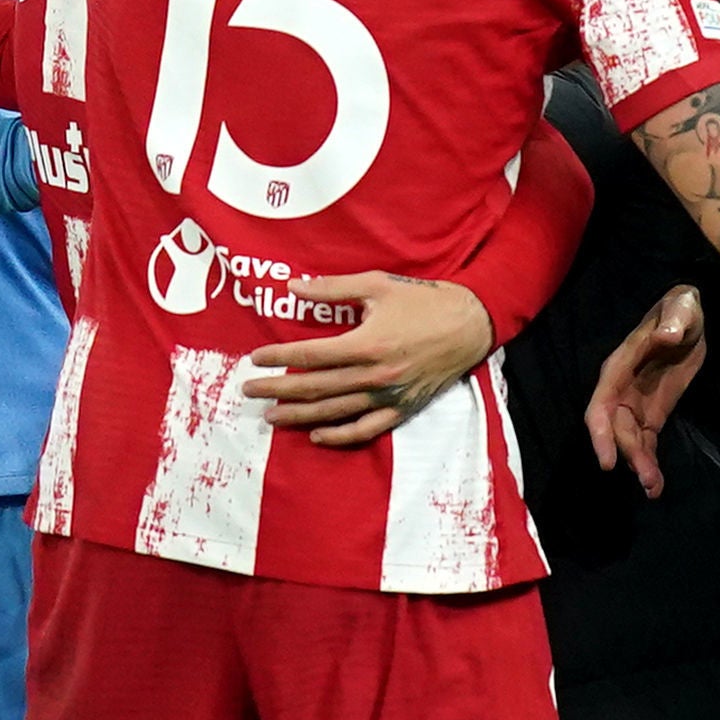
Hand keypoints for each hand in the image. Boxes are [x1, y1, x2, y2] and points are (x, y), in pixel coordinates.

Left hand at [242, 274, 491, 447]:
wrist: (471, 325)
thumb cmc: (424, 301)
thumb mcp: (378, 285)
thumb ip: (334, 288)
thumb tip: (294, 287)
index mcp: (366, 344)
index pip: (311, 355)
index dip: (279, 358)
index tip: (256, 359)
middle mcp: (374, 375)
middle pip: (315, 387)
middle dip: (278, 390)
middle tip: (249, 391)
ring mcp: (388, 396)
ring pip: (334, 412)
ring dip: (299, 415)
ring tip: (272, 416)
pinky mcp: (402, 409)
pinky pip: (366, 429)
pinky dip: (340, 435)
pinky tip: (318, 434)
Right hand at [583, 285, 706, 498]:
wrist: (691, 319)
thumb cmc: (681, 309)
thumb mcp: (682, 307)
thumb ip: (674, 320)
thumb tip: (666, 335)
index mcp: (620, 367)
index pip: (601, 406)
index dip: (601, 434)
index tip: (608, 462)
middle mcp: (620, 390)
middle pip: (615, 430)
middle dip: (628, 455)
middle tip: (648, 481)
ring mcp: (635, 404)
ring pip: (629, 440)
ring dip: (639, 465)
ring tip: (654, 489)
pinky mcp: (652, 414)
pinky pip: (646, 442)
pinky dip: (649, 463)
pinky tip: (656, 485)